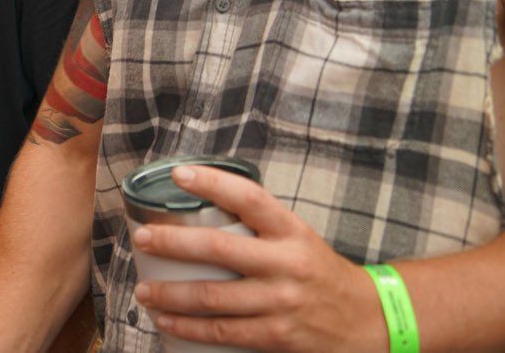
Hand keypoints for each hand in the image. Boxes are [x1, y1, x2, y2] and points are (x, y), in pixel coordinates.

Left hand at [131, 164, 385, 351]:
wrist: (368, 320)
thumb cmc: (318, 270)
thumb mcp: (296, 236)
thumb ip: (256, 223)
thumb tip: (198, 201)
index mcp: (291, 230)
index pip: (250, 198)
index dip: (214, 183)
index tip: (179, 173)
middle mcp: (287, 264)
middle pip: (219, 249)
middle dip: (172, 243)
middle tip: (140, 238)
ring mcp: (282, 302)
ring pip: (214, 298)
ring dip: (171, 294)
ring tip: (143, 290)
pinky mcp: (278, 336)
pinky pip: (224, 331)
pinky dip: (189, 327)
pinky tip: (166, 321)